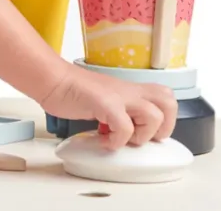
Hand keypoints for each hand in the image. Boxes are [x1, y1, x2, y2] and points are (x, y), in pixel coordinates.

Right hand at [39, 64, 177, 149]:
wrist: (51, 79)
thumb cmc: (71, 90)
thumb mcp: (103, 99)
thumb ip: (118, 112)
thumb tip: (123, 133)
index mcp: (129, 90)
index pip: (164, 98)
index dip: (163, 119)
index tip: (142, 130)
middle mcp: (128, 91)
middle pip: (169, 102)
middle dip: (163, 126)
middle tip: (142, 134)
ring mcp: (118, 96)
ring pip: (154, 116)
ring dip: (141, 135)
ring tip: (122, 137)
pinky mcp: (105, 104)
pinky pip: (125, 128)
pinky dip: (116, 141)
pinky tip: (103, 139)